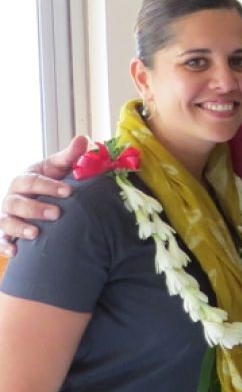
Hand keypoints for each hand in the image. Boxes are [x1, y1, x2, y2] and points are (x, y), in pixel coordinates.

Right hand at [0, 135, 88, 256]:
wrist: (42, 198)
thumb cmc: (52, 182)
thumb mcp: (60, 168)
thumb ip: (71, 155)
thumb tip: (83, 139)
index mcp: (25, 179)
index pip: (33, 180)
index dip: (49, 185)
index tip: (69, 191)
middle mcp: (13, 196)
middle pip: (18, 202)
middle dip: (36, 208)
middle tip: (56, 213)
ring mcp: (8, 214)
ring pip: (7, 220)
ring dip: (19, 227)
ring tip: (35, 233)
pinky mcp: (6, 232)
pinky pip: (0, 239)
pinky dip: (5, 246)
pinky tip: (15, 253)